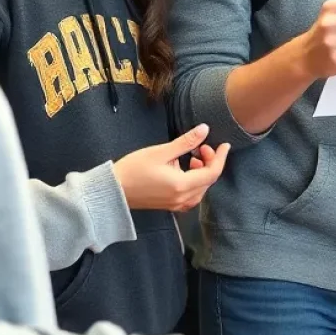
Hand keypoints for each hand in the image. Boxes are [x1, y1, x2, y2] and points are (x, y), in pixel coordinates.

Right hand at [113, 125, 229, 211]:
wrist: (111, 190)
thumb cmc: (133, 169)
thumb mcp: (161, 152)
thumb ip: (186, 142)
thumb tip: (205, 129)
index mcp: (182, 186)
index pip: (212, 173)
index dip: (221, 157)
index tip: (224, 145)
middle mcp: (182, 199)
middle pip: (208, 181)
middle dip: (210, 162)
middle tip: (201, 146)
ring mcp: (176, 205)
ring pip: (201, 189)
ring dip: (202, 172)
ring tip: (193, 156)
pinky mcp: (169, 205)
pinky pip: (191, 195)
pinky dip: (194, 181)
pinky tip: (185, 169)